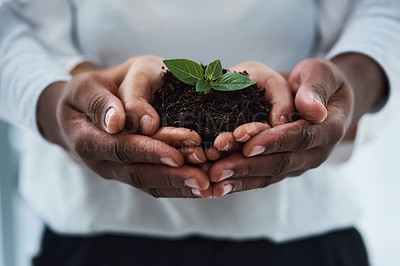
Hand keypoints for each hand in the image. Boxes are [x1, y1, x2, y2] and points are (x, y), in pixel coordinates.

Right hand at [36, 56, 210, 197]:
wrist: (80, 111)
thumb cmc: (87, 93)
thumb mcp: (87, 86)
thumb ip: (99, 102)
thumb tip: (117, 122)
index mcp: (87, 140)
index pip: (120, 149)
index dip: (149, 152)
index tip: (176, 155)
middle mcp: (101, 162)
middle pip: (138, 174)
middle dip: (171, 176)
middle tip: (202, 179)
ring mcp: (116, 171)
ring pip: (148, 184)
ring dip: (178, 185)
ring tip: (206, 185)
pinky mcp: (130, 172)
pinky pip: (153, 184)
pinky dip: (177, 186)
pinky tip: (199, 186)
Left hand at [205, 54, 386, 197]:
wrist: (321, 99)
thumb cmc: (317, 81)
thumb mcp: (319, 73)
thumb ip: (315, 87)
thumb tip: (313, 109)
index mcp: (329, 129)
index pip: (301, 137)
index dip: (275, 142)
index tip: (249, 146)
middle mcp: (316, 152)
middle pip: (281, 163)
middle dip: (248, 167)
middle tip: (218, 171)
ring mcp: (300, 163)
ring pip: (269, 175)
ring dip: (240, 180)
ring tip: (214, 183)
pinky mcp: (285, 168)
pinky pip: (263, 177)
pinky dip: (241, 182)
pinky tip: (219, 186)